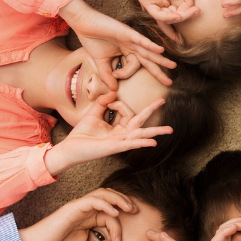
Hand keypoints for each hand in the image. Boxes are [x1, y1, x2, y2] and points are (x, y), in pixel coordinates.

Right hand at [18, 188, 134, 240]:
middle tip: (135, 210)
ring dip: (118, 199)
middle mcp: (85, 209)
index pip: (109, 214)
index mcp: (88, 217)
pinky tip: (114, 213)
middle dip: (124, 201)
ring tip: (129, 208)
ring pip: (103, 194)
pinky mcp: (73, 207)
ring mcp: (79, 206)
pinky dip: (106, 204)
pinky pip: (93, 200)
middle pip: (109, 197)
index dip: (118, 225)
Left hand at [47, 93, 171, 174]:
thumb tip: (112, 92)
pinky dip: (142, 143)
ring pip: (141, 134)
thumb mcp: (93, 114)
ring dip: (155, 131)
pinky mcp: (115, 147)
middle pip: (141, 121)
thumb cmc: (81, 134)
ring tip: (170, 130)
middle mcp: (122, 135)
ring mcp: (120, 142)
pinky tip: (153, 143)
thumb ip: (102, 103)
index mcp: (118, 128)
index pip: (127, 111)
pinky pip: (131, 144)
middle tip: (163, 100)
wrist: (70, 148)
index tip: (108, 102)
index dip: (118, 103)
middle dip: (152, 110)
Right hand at [61, 0, 176, 88]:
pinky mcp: (127, 32)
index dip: (125, 74)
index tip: (115, 75)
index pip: (133, 67)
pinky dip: (150, 45)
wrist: (84, 24)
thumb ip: (107, 75)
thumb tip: (113, 90)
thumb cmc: (92, 40)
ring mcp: (131, 39)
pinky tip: (160, 50)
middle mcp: (132, 46)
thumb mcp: (100, 62)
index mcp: (126, 52)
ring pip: (148, 51)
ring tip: (172, 66)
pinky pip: (141, 40)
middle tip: (169, 82)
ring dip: (160, 59)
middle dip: (159, 71)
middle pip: (148, 61)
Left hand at [120, 0, 201, 42]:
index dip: (189, 4)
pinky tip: (178, 16)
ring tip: (194, 12)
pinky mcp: (147, 3)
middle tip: (197, 9)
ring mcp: (154, 5)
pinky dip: (169, 18)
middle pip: (176, 17)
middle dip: (188, 14)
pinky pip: (158, 15)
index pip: (181, 9)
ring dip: (183, 17)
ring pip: (169, 19)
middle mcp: (160, 5)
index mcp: (166, 0)